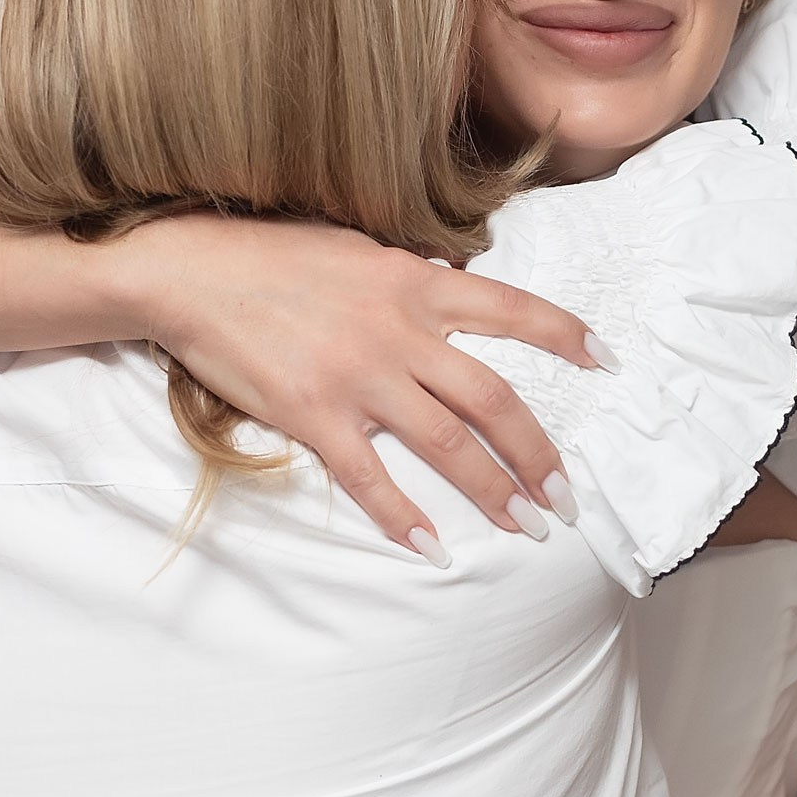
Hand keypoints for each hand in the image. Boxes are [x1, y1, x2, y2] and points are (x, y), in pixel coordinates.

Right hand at [122, 216, 603, 548]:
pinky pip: (370, 477)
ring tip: (527, 527)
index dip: (565, 336)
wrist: (189, 271)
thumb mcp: (357, 249)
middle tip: (566, 496)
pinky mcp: (313, 413)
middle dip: (539, 453)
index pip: (512, 309)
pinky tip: (431, 547)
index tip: (606, 361)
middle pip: (494, 399)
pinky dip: (403, 516)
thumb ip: (408, 279)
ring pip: (448, 444)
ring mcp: (357, 375)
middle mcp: (398, 330)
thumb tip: (450, 291)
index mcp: (415, 283)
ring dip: (495, 492)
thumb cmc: (270, 253)